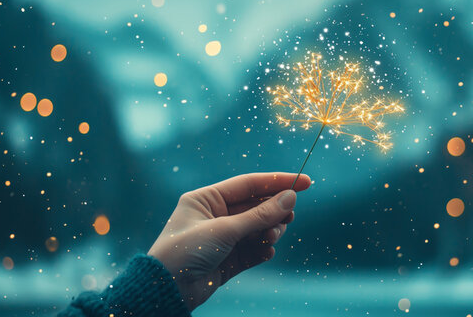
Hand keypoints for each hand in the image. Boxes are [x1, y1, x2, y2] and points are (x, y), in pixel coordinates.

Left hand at [148, 172, 311, 310]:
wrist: (167, 290)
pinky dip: (262, 250)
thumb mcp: (225, 229)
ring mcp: (221, 239)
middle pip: (255, 207)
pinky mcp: (227, 261)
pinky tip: (267, 252)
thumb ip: (260, 214)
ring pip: (257, 229)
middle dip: (274, 211)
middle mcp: (214, 216)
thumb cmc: (186, 251)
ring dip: (269, 231)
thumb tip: (290, 197)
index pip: (248, 184)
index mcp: (206, 199)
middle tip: (290, 215)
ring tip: (273, 236)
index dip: (277, 182)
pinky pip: (253, 251)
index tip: (305, 182)